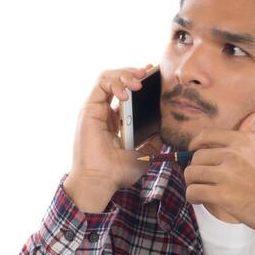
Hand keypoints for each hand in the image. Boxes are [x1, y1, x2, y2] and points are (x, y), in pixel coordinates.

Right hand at [63, 63, 161, 211]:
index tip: (153, 75)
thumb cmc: (117, 172)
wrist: (101, 181)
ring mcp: (95, 109)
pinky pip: (101, 83)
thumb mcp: (144, 154)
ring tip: (139, 82)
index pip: (125, 92)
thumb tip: (164, 128)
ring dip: (125, 74)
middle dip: (133, 72)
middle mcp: (103, 112)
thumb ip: (153, 140)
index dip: (137, 80)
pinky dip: (115, 82)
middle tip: (148, 72)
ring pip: (107, 77)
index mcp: (114, 121)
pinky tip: (127, 93)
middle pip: (116, 80)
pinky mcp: (89, 108)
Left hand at [183, 113, 254, 248]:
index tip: (194, 153)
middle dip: (195, 170)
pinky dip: (193, 197)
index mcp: (243, 140)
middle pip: (196, 157)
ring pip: (191, 174)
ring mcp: (229, 174)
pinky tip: (203, 200)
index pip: (206, 135)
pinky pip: (193, 191)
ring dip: (192, 184)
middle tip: (204, 181)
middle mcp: (235, 154)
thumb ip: (250, 134)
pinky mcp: (223, 195)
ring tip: (203, 191)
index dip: (194, 145)